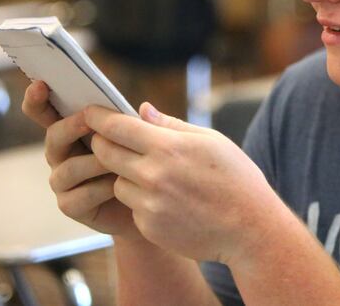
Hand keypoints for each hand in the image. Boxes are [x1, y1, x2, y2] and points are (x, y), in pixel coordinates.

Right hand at [22, 81, 142, 240]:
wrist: (152, 204)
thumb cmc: (145, 164)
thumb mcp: (145, 140)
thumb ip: (141, 125)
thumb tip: (145, 107)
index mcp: (75, 131)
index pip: (48, 113)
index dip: (38, 100)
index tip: (40, 84)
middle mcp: (63, 154)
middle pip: (53, 136)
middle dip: (70, 126)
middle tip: (89, 120)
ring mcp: (64, 181)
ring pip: (67, 168)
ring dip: (92, 162)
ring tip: (117, 161)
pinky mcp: (71, 205)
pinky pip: (78, 196)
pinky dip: (99, 188)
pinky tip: (118, 185)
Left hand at [84, 103, 281, 264]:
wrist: (250, 229)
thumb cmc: (236, 178)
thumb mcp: (211, 141)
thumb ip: (171, 125)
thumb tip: (142, 110)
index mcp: (169, 148)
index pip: (117, 127)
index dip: (98, 117)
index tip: (89, 112)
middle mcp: (153, 175)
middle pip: (105, 152)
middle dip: (103, 143)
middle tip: (109, 139)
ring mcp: (149, 204)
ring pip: (117, 182)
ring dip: (126, 175)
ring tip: (157, 176)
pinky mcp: (148, 227)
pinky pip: (133, 206)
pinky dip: (143, 201)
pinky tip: (170, 201)